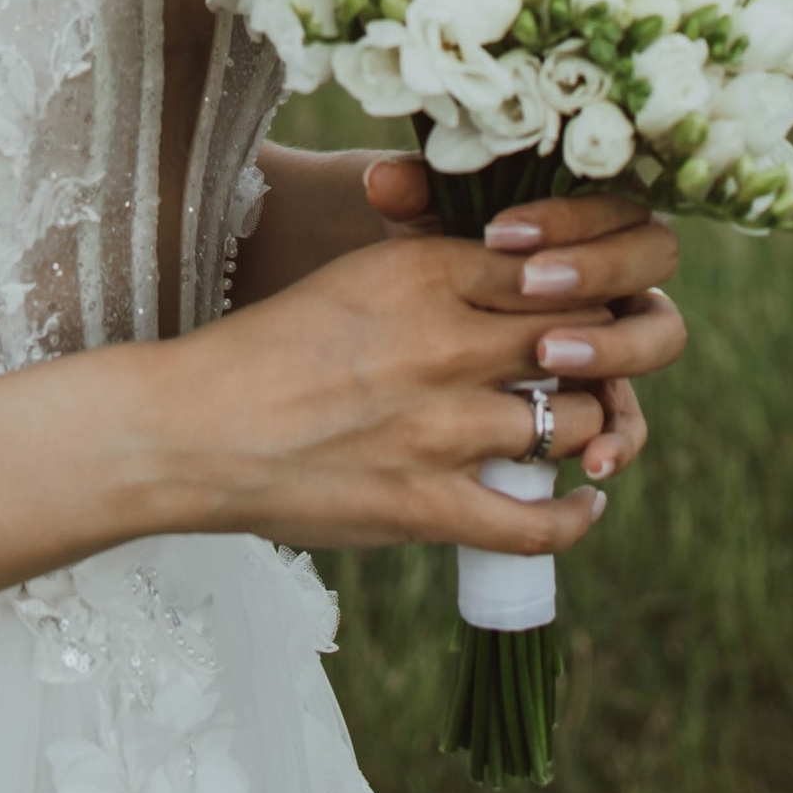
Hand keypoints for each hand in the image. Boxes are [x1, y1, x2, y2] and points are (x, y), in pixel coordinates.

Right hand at [163, 196, 681, 560]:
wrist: (197, 428)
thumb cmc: (272, 347)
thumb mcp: (359, 278)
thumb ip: (441, 275)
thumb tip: (518, 281)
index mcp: (427, 272)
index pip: (555, 271)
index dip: (579, 293)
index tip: (578, 309)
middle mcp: (448, 342)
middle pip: (580, 340)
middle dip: (596, 355)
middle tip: (590, 368)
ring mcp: (444, 428)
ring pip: (575, 423)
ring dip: (585, 428)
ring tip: (576, 430)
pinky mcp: (430, 504)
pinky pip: (540, 522)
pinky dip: (576, 516)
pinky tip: (586, 502)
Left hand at [362, 157, 681, 485]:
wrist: (409, 335)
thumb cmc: (427, 271)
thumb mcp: (419, 233)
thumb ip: (413, 199)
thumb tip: (382, 178)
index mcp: (584, 217)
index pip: (606, 198)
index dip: (564, 215)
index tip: (499, 231)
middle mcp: (616, 272)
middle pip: (653, 254)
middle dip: (596, 267)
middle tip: (535, 284)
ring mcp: (618, 337)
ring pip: (658, 334)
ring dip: (614, 345)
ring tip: (552, 357)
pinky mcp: (604, 401)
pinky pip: (632, 420)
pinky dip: (620, 437)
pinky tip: (589, 459)